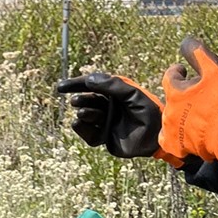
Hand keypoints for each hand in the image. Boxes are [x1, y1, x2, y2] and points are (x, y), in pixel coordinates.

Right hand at [56, 72, 183, 165]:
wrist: (156, 138)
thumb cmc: (148, 112)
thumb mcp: (131, 94)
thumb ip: (112, 86)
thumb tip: (90, 79)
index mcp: (115, 92)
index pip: (92, 85)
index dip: (76, 85)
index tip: (61, 87)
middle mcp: (109, 106)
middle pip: (88, 100)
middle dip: (81, 100)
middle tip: (75, 101)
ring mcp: (106, 122)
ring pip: (88, 117)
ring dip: (84, 114)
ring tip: (82, 113)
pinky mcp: (105, 138)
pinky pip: (89, 135)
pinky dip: (83, 130)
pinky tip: (78, 124)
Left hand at [160, 37, 217, 178]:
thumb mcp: (213, 70)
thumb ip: (197, 53)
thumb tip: (185, 41)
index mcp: (174, 91)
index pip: (169, 76)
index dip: (178, 72)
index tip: (184, 72)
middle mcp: (168, 111)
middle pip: (171, 99)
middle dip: (182, 97)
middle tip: (199, 99)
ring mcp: (170, 130)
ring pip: (170, 119)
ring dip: (180, 116)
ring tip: (196, 117)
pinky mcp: (174, 146)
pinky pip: (168, 141)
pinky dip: (176, 136)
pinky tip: (186, 134)